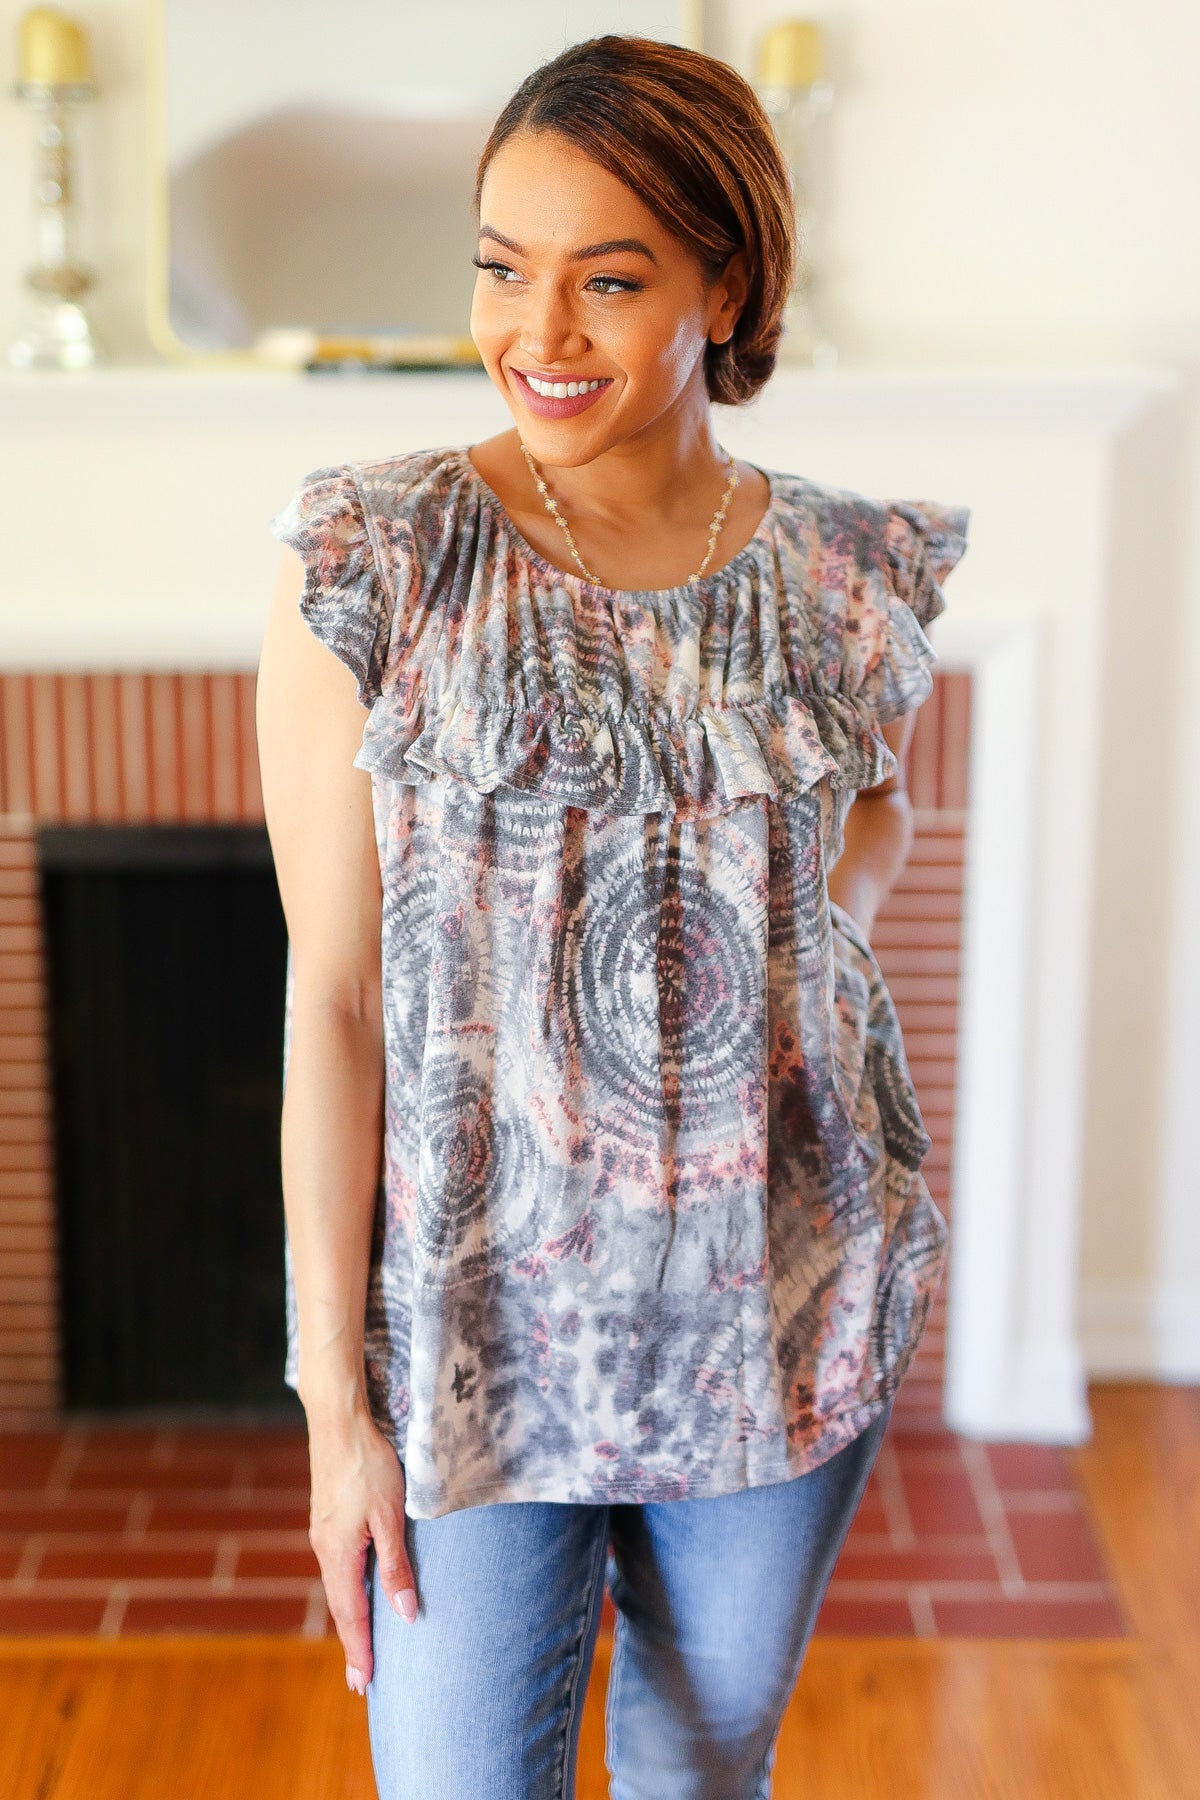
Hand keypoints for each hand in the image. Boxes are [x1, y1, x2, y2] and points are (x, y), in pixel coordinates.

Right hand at [306, 1407, 417, 1692]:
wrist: (339, 1421)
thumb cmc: (368, 1464)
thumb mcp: (390, 1516)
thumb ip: (397, 1566)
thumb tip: (405, 1615)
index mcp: (339, 1554)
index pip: (352, 1614)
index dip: (361, 1649)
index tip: (364, 1682)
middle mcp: (325, 1548)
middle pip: (340, 1606)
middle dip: (353, 1642)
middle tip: (360, 1680)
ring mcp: (323, 1533)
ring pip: (337, 1586)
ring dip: (349, 1618)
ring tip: (360, 1645)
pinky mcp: (327, 1518)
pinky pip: (336, 1567)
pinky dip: (346, 1592)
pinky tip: (354, 1593)